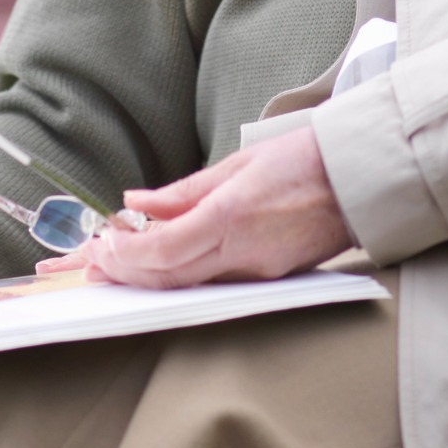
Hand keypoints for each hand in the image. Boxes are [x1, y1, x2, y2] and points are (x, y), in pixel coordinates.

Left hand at [42, 127, 351, 289]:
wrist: (360, 182)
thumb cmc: (303, 161)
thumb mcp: (236, 164)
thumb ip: (182, 191)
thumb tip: (135, 201)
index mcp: (230, 218)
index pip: (161, 250)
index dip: (123, 253)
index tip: (100, 243)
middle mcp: (241, 253)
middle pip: (166, 278)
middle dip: (121, 273)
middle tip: (87, 266)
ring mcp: (256, 272)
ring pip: (185, 286)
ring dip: (143, 279)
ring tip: (109, 268)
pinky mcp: (267, 278)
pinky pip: (210, 283)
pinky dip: (176, 276)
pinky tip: (155, 265)